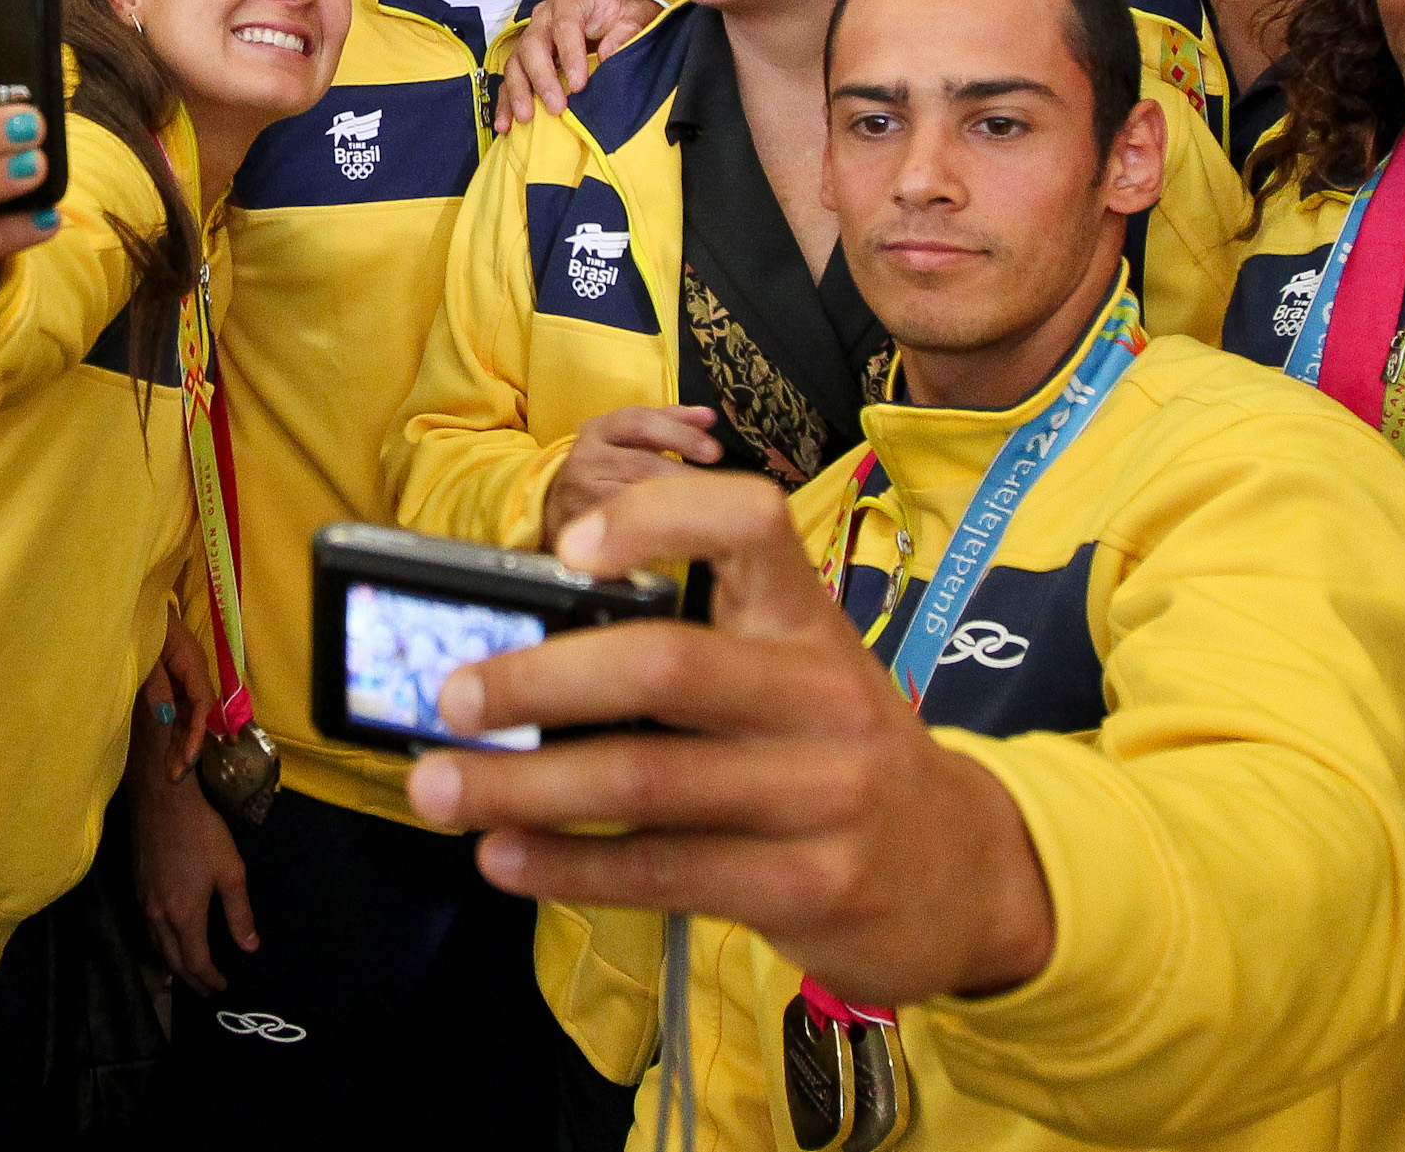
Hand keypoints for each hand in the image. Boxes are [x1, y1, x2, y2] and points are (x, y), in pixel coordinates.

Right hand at [127, 698, 254, 989]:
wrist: (161, 801)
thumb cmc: (202, 834)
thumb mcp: (231, 872)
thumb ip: (240, 913)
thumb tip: (249, 947)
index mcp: (184, 916)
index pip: (196, 961)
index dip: (209, 978)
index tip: (222, 987)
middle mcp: (159, 916)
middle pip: (172, 960)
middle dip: (191, 978)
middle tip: (206, 989)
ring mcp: (143, 902)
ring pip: (157, 946)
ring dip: (174, 963)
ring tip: (189, 970)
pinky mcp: (136, 887)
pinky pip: (148, 929)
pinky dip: (161, 944)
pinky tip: (169, 937)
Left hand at [135, 610, 209, 784]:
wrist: (136, 601)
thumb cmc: (141, 622)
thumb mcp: (145, 652)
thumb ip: (156, 684)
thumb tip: (167, 718)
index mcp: (191, 661)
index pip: (202, 703)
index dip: (197, 732)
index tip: (188, 758)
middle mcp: (193, 671)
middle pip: (197, 714)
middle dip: (189, 746)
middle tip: (175, 776)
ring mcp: (184, 675)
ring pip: (189, 714)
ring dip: (182, 742)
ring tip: (172, 772)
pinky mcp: (173, 679)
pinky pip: (180, 708)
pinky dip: (177, 730)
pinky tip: (172, 749)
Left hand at [407, 471, 1055, 1011]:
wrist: (965, 876)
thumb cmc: (840, 754)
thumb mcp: (797, 676)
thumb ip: (694, 653)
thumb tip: (522, 656)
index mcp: (809, 620)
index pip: (749, 522)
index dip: (656, 516)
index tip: (568, 548)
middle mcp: (821, 695)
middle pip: (664, 665)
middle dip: (539, 679)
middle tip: (454, 697)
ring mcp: (821, 797)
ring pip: (644, 781)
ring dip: (522, 787)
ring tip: (439, 790)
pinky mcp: (807, 888)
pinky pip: (662, 872)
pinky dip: (567, 865)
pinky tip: (505, 860)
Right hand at [495, 0, 661, 132]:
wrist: (619, 19)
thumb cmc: (627, 16)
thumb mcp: (641, 16)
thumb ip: (630, 30)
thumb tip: (607, 52)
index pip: (565, 24)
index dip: (569, 54)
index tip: (579, 85)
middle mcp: (546, 14)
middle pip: (533, 44)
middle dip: (542, 78)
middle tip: (556, 107)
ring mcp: (533, 36)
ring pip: (517, 62)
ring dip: (519, 91)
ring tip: (526, 118)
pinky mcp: (527, 57)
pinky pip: (512, 78)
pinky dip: (507, 101)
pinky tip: (506, 123)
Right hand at [540, 404, 721, 544]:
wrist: (555, 508)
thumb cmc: (605, 470)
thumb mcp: (627, 439)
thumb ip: (667, 425)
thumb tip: (709, 417)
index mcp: (599, 429)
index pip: (640, 423)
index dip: (680, 435)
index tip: (715, 452)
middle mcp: (585, 457)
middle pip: (641, 463)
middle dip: (684, 475)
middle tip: (720, 489)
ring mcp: (579, 494)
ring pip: (633, 498)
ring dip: (673, 503)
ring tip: (704, 510)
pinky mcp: (580, 528)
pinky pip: (623, 529)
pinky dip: (654, 528)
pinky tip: (678, 533)